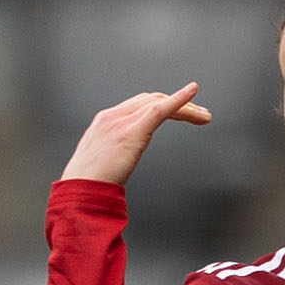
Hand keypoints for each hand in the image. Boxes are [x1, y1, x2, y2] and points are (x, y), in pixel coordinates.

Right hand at [61, 85, 210, 187]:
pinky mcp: (132, 132)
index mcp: (105, 121)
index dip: (163, 104)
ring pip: (159, 103)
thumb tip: (123, 160)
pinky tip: (193, 93)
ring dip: (186, 108)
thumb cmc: (89, 185)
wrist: (79, 191)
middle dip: (178, 104)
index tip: (181, 113)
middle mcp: (113, 116)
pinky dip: (178, 99)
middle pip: (152, 99)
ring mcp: (121, 122)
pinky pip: (160, 109)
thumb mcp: (102, 162)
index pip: (139, 104)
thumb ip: (115, 153)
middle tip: (201, 116)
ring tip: (205, 117)